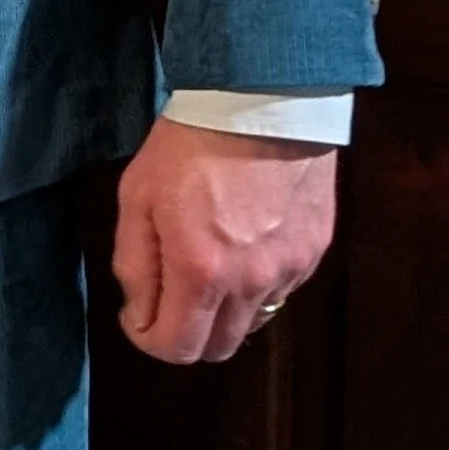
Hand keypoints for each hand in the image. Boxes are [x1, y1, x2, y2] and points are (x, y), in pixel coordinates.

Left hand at [111, 115, 338, 364]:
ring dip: (223, 313)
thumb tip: (138, 312)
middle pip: (218, 348)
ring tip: (207, 270)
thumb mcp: (136, 197)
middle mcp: (250, 283)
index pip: (176, 349)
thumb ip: (134, 264)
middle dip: (186, 334)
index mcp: (200, 272)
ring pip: (252, 322)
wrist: (262, 100)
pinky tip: (243, 248)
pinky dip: (256, 286)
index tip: (136, 315)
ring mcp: (289, 269)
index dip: (147, 339)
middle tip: (169, 298)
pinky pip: (281, 292)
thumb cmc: (189, 144)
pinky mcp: (314, 251)